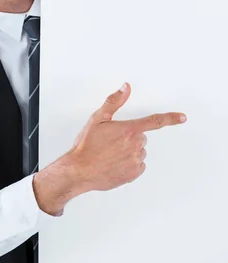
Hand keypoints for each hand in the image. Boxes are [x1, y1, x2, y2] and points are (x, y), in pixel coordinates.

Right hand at [69, 83, 186, 191]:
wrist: (79, 171)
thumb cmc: (86, 146)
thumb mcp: (97, 119)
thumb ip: (114, 102)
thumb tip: (125, 88)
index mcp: (128, 130)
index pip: (154, 121)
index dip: (170, 118)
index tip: (182, 117)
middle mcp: (135, 145)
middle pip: (141, 137)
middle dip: (129, 137)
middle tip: (111, 141)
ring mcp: (135, 161)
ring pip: (139, 152)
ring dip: (128, 151)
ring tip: (110, 153)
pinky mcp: (133, 174)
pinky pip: (137, 166)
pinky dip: (129, 164)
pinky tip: (114, 163)